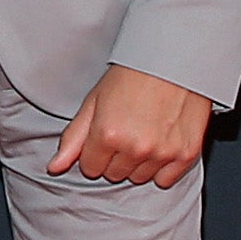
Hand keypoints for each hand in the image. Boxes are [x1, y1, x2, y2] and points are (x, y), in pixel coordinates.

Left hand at [44, 65, 211, 187]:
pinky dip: (162, 167)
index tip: (104, 136)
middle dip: (115, 158)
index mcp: (108, 134)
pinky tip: (160, 143)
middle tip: (125, 130)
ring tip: (144, 132)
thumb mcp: (94, 101)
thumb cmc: (133, 75)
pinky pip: (165, 180)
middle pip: (114, 175)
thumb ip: (73, 138)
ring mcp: (163, 153)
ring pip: (139, 178)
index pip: (91, 169)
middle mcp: (135, 147)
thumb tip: (55, 167)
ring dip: (138, 162)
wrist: (174, 59)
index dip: (94, 153)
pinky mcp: (186, 154)